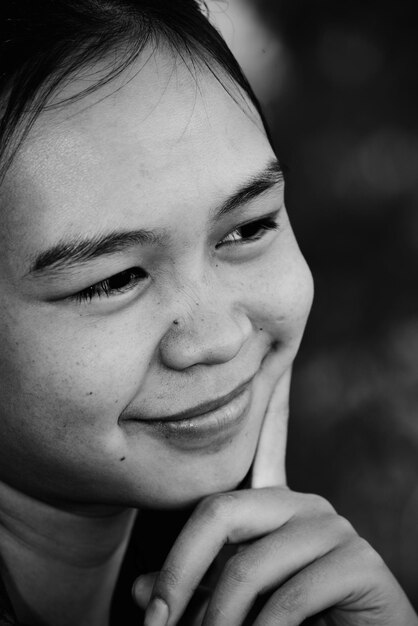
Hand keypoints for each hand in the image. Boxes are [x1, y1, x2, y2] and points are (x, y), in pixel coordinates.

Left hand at [132, 370, 417, 625]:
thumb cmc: (309, 620)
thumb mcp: (244, 604)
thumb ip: (201, 590)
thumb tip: (143, 592)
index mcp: (272, 505)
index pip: (216, 499)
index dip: (178, 544)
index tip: (148, 606)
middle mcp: (301, 505)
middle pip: (220, 513)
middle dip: (180, 573)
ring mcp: (333, 528)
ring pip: (250, 566)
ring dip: (218, 620)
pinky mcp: (360, 562)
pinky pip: (293, 598)